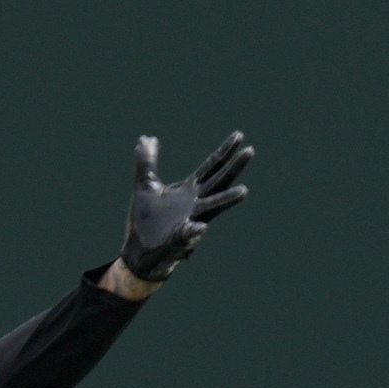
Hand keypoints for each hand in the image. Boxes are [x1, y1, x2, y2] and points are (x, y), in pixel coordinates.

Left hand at [114, 132, 253, 286]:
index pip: (211, 167)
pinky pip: (187, 235)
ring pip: (212, 209)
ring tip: (244, 191)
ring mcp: (190, 221)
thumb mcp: (145, 186)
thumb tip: (147, 138)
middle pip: (218, 182)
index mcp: (190, 190)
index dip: (224, 151)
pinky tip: (199, 227)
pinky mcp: (178, 240)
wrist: (138, 252)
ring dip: (226, 200)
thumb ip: (147, 162)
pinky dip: (193, 231)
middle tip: (250, 151)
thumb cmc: (146, 220)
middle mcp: (195, 204)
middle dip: (233, 168)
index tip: (239, 135)